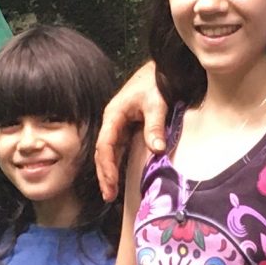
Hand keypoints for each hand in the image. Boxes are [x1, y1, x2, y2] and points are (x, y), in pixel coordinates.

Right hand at [94, 62, 168, 201]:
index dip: (107, 166)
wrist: (162, 69)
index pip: (105, 145)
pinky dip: (119, 164)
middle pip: (103, 152)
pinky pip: (121, 149)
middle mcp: (113, 122)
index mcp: (113, 115)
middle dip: (104, 174)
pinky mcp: (128, 127)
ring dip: (110, 172)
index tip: (111, 183)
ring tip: (111, 192)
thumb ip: (155, 125)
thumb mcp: (156, 103)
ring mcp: (120, 125)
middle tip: (108, 195)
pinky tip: (121, 177)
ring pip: (110, 152)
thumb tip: (157, 149)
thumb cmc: (155, 82)